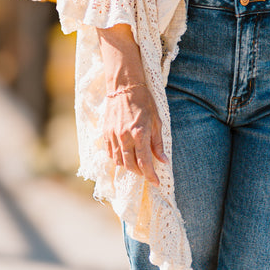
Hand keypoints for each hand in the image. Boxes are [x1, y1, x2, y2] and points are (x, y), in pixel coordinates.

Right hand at [97, 23, 166, 183]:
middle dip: (140, 174)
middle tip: (147, 174)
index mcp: (139, 134)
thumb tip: (163, 161)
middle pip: (130, 165)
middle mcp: (124, 137)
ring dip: (128, 167)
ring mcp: (113, 136)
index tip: (156, 183)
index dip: (151, 176)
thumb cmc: (144, 102)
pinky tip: (124, 157)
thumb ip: (158, 143)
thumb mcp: (157, 121)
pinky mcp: (105, 133)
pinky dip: (117, 159)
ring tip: (137, 166)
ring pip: (118, 161)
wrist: (124, 87)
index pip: (145, 163)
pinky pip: (110, 153)